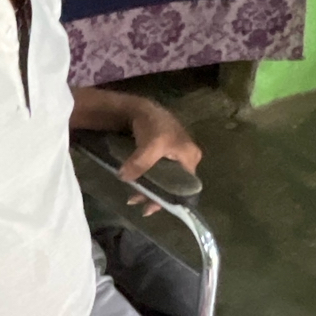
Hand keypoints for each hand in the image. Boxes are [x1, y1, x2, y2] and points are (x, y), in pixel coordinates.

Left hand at [120, 99, 201, 214]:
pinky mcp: (165, 152)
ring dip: (150, 188)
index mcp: (190, 157)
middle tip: (138, 203)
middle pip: (173, 184)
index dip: (167, 198)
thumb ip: (141, 163)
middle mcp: (187, 158)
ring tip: (133, 197)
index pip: (183, 186)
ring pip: (165, 179)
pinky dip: (148, 179)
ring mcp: (176, 155)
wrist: (142, 106)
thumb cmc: (152, 124)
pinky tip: (136, 184)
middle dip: (156, 195)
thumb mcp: (150, 145)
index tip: (149, 208)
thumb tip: (125, 178)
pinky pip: (159, 171)